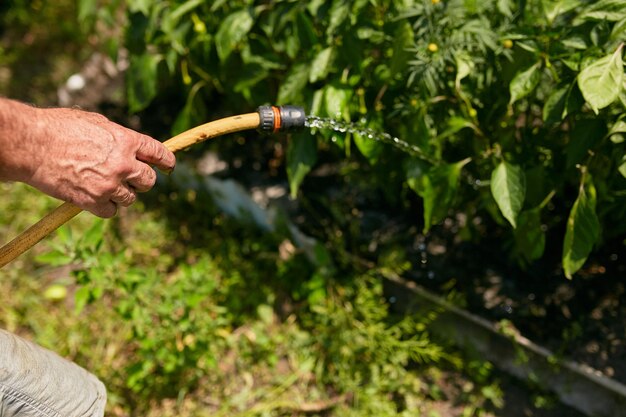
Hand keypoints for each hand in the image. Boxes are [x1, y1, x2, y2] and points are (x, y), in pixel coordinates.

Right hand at [10, 105, 174, 217]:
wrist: (31, 145)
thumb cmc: (58, 128)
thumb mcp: (96, 123)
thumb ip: (118, 137)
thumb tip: (132, 148)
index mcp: (126, 140)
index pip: (159, 153)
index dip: (167, 161)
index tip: (169, 166)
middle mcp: (123, 164)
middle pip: (149, 180)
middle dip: (142, 180)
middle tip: (130, 179)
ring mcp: (109, 184)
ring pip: (131, 198)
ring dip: (122, 194)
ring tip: (103, 184)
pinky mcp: (93, 201)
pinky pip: (111, 211)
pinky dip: (105, 207)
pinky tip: (94, 197)